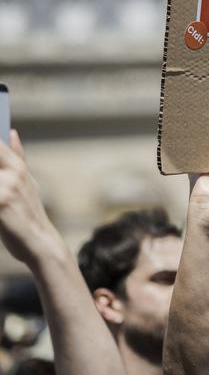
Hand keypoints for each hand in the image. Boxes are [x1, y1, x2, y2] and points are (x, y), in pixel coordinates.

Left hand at [0, 131, 58, 264]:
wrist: (40, 242)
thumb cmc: (30, 212)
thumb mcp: (28, 182)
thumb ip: (17, 157)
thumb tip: (13, 132)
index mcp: (18, 167)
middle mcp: (13, 175)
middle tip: (0, 184)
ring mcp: (6, 190)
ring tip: (3, 196)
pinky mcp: (0, 204)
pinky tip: (0, 205)